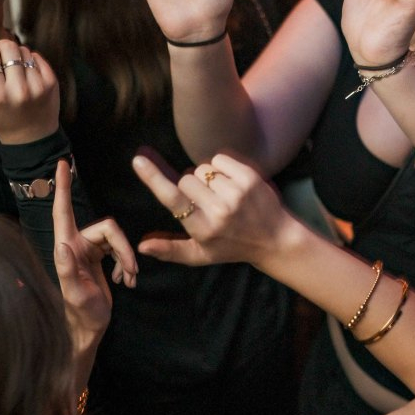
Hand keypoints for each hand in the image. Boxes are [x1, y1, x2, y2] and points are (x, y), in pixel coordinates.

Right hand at [0, 40, 59, 142]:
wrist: (31, 134)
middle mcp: (20, 90)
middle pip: (8, 46)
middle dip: (0, 48)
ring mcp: (38, 85)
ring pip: (23, 50)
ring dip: (15, 54)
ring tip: (11, 69)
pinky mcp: (51, 82)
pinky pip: (36, 56)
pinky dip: (29, 60)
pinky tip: (24, 74)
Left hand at [53, 161, 136, 355]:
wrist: (90, 329)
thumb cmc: (81, 314)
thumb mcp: (76, 293)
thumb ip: (68, 268)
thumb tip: (63, 243)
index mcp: (68, 248)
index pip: (63, 211)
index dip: (62, 187)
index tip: (62, 164)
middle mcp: (77, 244)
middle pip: (108, 229)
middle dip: (123, 249)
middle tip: (131, 272)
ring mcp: (89, 250)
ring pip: (117, 239)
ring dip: (127, 258)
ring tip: (129, 280)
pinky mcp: (100, 258)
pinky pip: (119, 250)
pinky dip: (127, 264)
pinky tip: (127, 281)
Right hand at [132, 151, 294, 269]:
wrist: (275, 239)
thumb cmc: (232, 247)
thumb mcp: (201, 255)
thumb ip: (170, 250)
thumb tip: (141, 247)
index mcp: (203, 229)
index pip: (173, 199)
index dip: (153, 178)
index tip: (138, 160)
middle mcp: (219, 211)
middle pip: (186, 179)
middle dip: (191, 186)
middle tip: (208, 202)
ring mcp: (237, 193)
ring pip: (203, 169)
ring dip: (208, 178)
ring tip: (223, 195)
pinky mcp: (250, 178)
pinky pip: (220, 159)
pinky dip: (221, 167)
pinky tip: (232, 184)